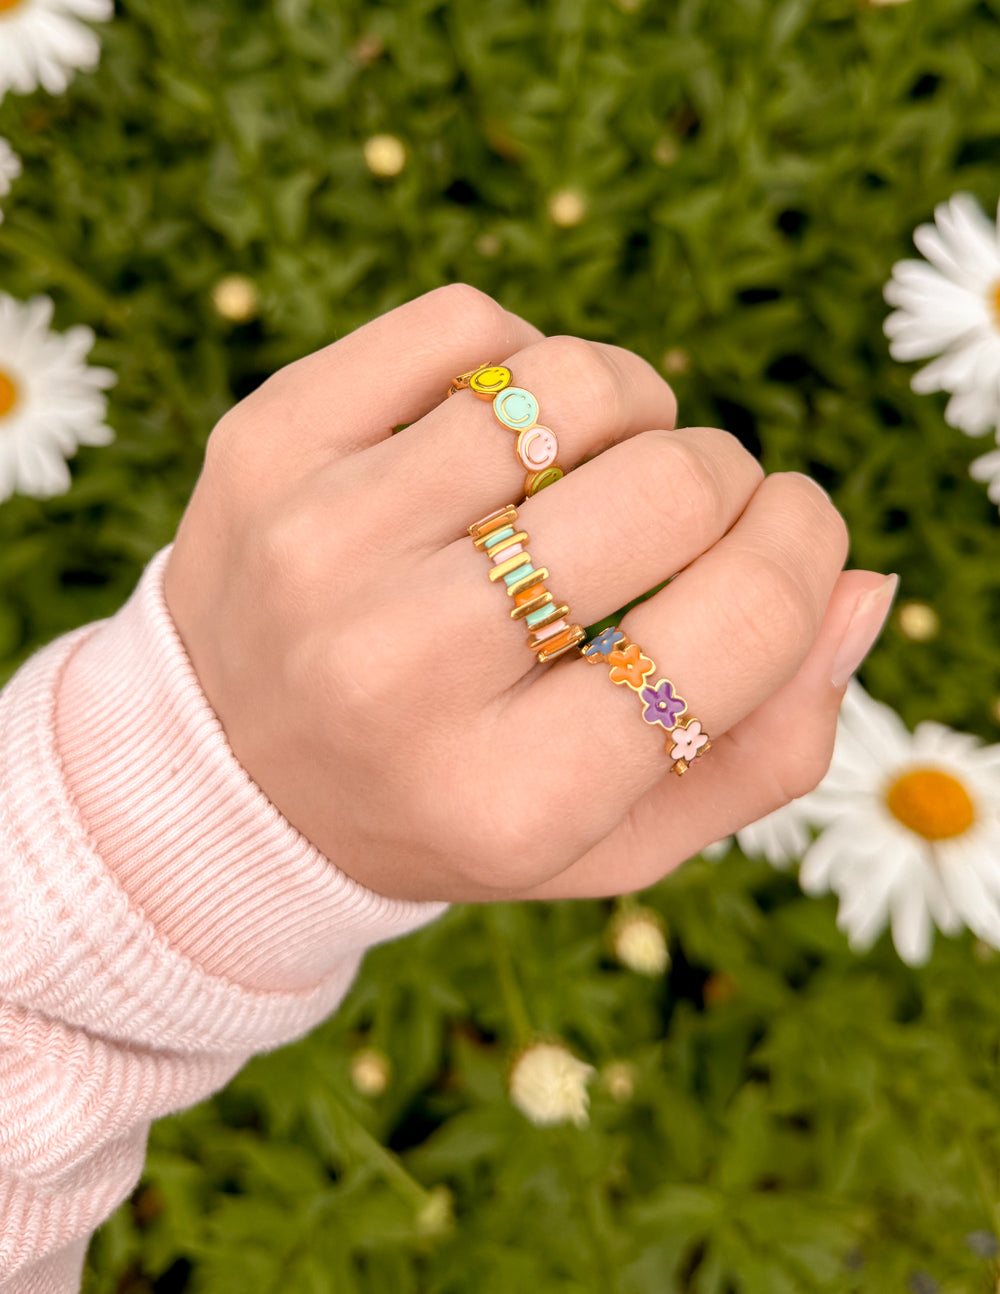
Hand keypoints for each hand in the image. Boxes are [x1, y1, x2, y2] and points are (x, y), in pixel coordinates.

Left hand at [164, 285, 890, 902]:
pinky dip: (521, 360)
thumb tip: (863, 587)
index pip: (738, 622)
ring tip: (592, 471)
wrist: (227, 772)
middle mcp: (402, 672)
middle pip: (670, 487)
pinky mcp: (266, 440)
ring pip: (575, 384)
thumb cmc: (447, 802)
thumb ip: (764, 748)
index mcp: (509, 797)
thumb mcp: (609, 838)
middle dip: (720, 483)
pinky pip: (470, 322)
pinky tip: (498, 436)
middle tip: (678, 514)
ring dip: (631, 409)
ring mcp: (318, 543)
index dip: (803, 551)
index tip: (786, 535)